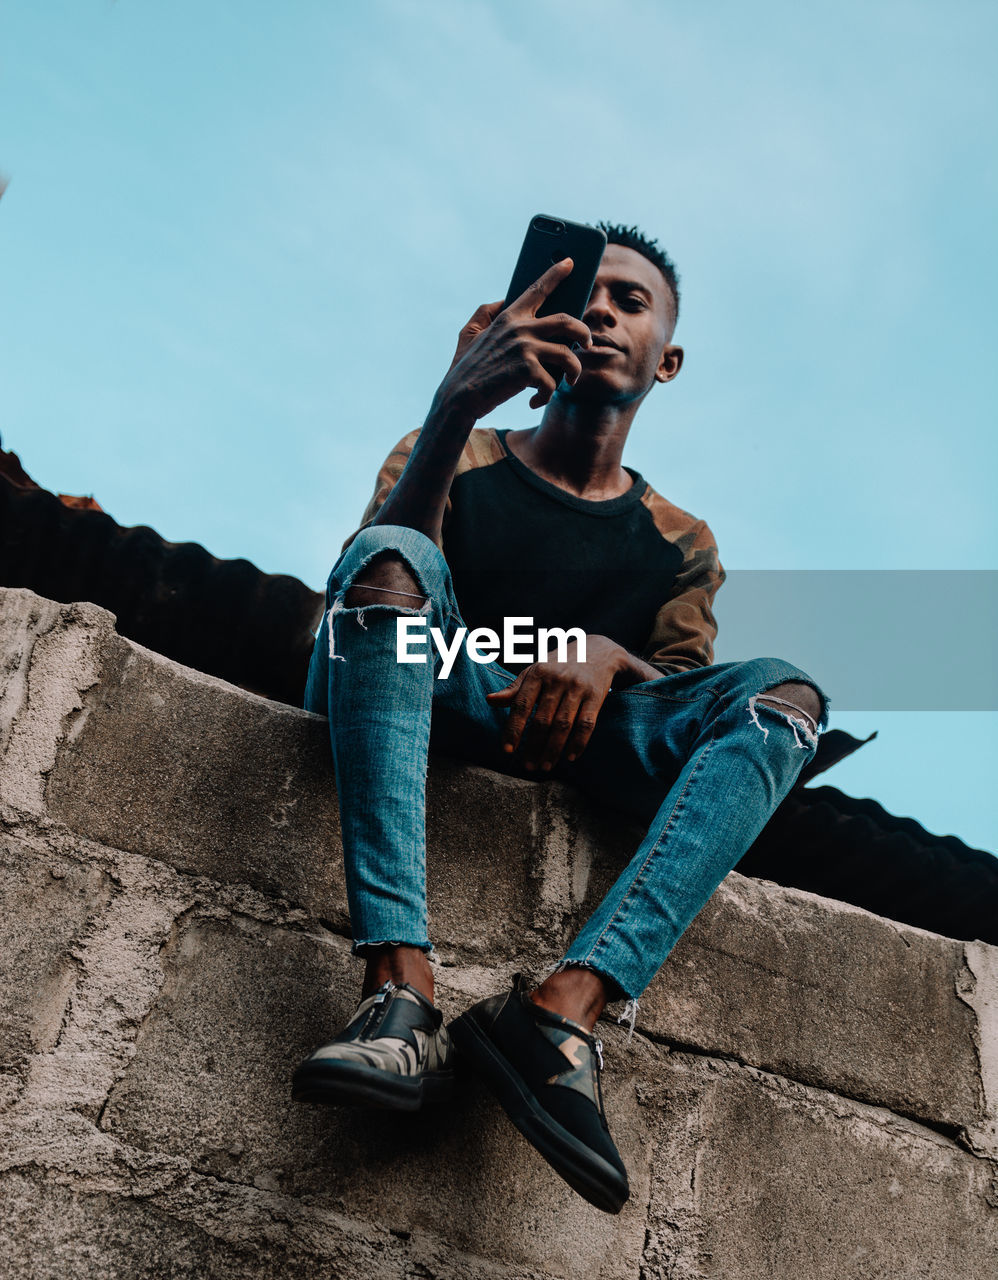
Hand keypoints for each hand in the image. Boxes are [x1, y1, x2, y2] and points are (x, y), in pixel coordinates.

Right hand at [436, 259, 592, 419]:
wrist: (459, 397)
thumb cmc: (465, 366)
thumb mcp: (469, 332)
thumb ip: (486, 312)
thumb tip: (505, 300)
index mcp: (509, 317)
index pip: (537, 289)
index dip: (555, 274)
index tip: (569, 262)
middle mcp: (520, 328)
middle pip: (568, 321)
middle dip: (584, 332)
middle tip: (588, 344)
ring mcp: (525, 348)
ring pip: (568, 355)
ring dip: (574, 370)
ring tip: (570, 379)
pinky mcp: (528, 370)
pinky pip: (552, 382)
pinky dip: (547, 396)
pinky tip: (536, 401)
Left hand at [485, 636, 625, 771]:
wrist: (597, 650)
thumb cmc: (559, 664)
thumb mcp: (535, 670)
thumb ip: (514, 688)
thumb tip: (490, 700)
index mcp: (538, 673)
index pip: (521, 705)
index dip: (513, 729)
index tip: (508, 750)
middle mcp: (557, 680)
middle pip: (543, 720)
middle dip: (533, 746)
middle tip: (527, 766)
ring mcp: (578, 688)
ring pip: (563, 725)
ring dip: (553, 750)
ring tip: (545, 766)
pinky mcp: (596, 696)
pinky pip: (586, 724)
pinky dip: (578, 743)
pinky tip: (570, 757)